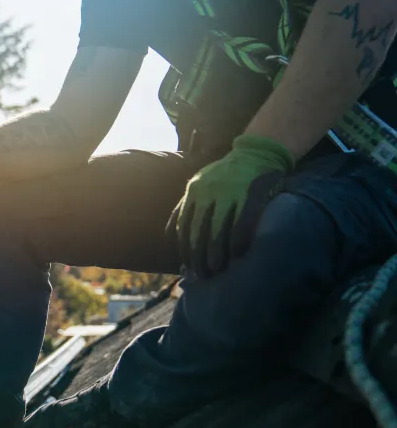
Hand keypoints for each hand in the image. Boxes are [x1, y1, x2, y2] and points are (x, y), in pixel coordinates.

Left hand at [167, 134, 293, 276]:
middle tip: (203, 274)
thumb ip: (185, 206)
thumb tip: (172, 235)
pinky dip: (237, 242)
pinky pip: (241, 224)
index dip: (185, 249)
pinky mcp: (251, 195)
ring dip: (217, 255)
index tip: (187, 266)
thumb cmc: (225, 173)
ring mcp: (229, 193)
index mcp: (194, 191)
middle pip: (199, 232)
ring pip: (218, 232)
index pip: (184, 226)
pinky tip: (237, 255)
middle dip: (199, 257)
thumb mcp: (199, 183)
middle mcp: (208, 192)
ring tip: (218, 270)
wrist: (256, 153)